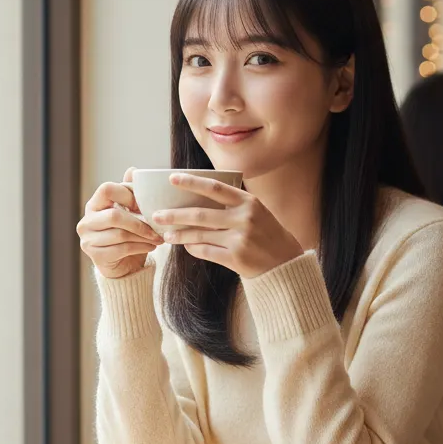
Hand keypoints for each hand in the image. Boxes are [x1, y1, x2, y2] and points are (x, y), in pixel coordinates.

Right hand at [76, 168, 163, 278]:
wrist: (123, 265)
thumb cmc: (127, 234)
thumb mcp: (130, 212)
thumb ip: (130, 193)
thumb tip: (133, 170)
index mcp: (94, 205)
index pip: (106, 189)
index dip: (128, 194)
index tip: (144, 205)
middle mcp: (86, 221)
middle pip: (114, 216)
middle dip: (139, 222)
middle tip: (157, 226)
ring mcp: (88, 239)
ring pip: (120, 234)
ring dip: (144, 236)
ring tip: (158, 237)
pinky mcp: (95, 256)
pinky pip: (122, 249)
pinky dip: (141, 247)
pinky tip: (151, 246)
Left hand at [152, 173, 304, 278]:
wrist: (286, 264)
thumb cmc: (268, 235)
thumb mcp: (258, 212)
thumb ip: (234, 204)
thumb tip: (199, 197)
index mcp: (249, 202)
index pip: (215, 188)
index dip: (192, 182)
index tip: (172, 179)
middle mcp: (244, 219)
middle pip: (200, 214)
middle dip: (175, 214)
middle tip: (157, 214)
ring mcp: (240, 239)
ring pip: (199, 235)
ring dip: (179, 235)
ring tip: (166, 234)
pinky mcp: (236, 258)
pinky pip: (205, 251)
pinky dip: (192, 248)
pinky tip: (185, 246)